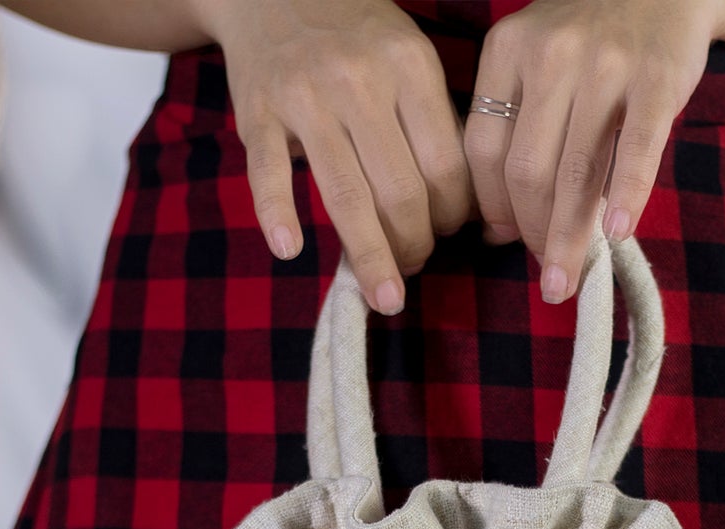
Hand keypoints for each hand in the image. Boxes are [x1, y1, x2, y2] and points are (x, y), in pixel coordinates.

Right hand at [198, 0, 473, 312]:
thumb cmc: (355, 35)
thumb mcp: (408, 56)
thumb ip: (433, 122)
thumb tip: (466, 210)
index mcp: (409, 67)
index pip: (446, 167)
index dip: (454, 217)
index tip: (450, 235)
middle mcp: (360, 80)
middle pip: (402, 191)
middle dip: (416, 245)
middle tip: (414, 266)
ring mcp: (305, 96)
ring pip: (346, 195)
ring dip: (372, 256)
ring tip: (386, 297)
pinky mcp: (258, 110)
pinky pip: (268, 172)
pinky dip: (277, 213)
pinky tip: (290, 250)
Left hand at [464, 0, 717, 302]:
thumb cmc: (592, 39)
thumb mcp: (537, 61)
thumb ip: (514, 129)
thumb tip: (498, 229)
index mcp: (508, 50)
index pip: (484, 152)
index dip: (492, 208)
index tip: (505, 242)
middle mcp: (552, 53)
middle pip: (526, 170)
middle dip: (532, 232)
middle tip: (547, 272)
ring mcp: (606, 64)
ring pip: (576, 172)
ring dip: (569, 237)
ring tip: (568, 281)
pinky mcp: (658, 77)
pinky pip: (636, 150)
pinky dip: (626, 196)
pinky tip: (616, 235)